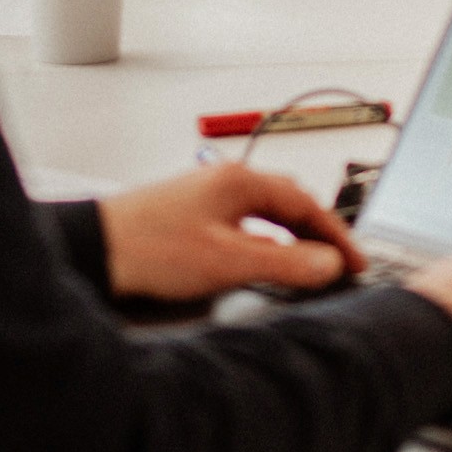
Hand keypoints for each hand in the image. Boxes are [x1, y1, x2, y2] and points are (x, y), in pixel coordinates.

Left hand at [96, 163, 366, 300]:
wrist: (95, 251)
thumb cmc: (148, 248)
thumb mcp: (227, 262)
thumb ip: (284, 263)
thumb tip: (327, 264)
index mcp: (239, 182)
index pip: (305, 203)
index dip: (336, 235)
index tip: (356, 261)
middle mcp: (225, 183)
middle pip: (288, 205)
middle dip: (318, 234)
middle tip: (340, 265)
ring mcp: (207, 199)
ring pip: (265, 216)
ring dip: (291, 241)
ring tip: (310, 269)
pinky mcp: (192, 218)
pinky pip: (243, 226)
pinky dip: (265, 245)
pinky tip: (263, 267)